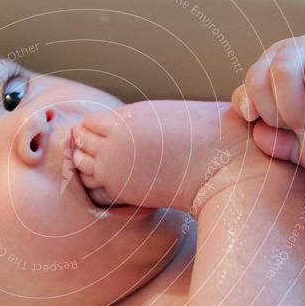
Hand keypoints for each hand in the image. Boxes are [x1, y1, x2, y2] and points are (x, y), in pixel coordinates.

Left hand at [72, 100, 267, 213]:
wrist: (224, 163)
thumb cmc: (207, 137)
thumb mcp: (168, 118)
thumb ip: (142, 124)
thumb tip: (134, 132)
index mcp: (128, 116)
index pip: (92, 123)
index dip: (96, 131)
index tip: (106, 139)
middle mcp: (115, 139)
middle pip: (80, 141)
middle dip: (85, 146)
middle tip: (100, 156)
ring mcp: (115, 164)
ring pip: (80, 164)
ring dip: (87, 165)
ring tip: (105, 170)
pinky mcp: (122, 188)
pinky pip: (92, 187)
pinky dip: (95, 186)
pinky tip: (109, 186)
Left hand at [232, 34, 304, 130]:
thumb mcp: (290, 134)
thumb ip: (269, 130)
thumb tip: (252, 121)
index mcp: (275, 67)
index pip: (256, 79)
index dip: (263, 105)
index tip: (277, 127)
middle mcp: (302, 52)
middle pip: (284, 68)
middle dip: (289, 103)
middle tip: (304, 129)